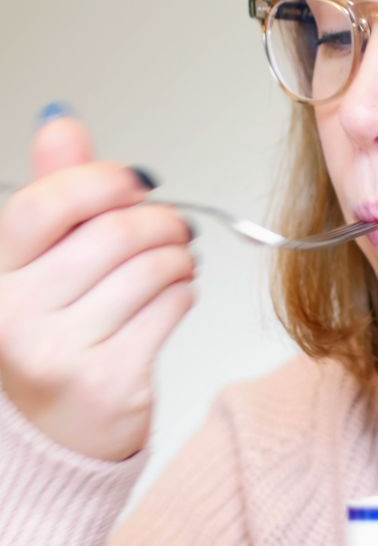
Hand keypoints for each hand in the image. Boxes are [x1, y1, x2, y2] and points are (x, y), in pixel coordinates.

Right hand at [0, 108, 196, 460]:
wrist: (56, 432)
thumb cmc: (55, 337)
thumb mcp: (40, 264)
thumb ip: (55, 196)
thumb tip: (62, 120)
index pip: (45, 205)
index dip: (103, 181)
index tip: (137, 182)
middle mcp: (15, 315)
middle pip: (111, 236)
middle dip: (159, 222)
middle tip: (175, 226)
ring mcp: (60, 352)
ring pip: (149, 271)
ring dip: (178, 257)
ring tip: (177, 261)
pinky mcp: (109, 381)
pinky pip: (170, 309)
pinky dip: (185, 292)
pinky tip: (177, 293)